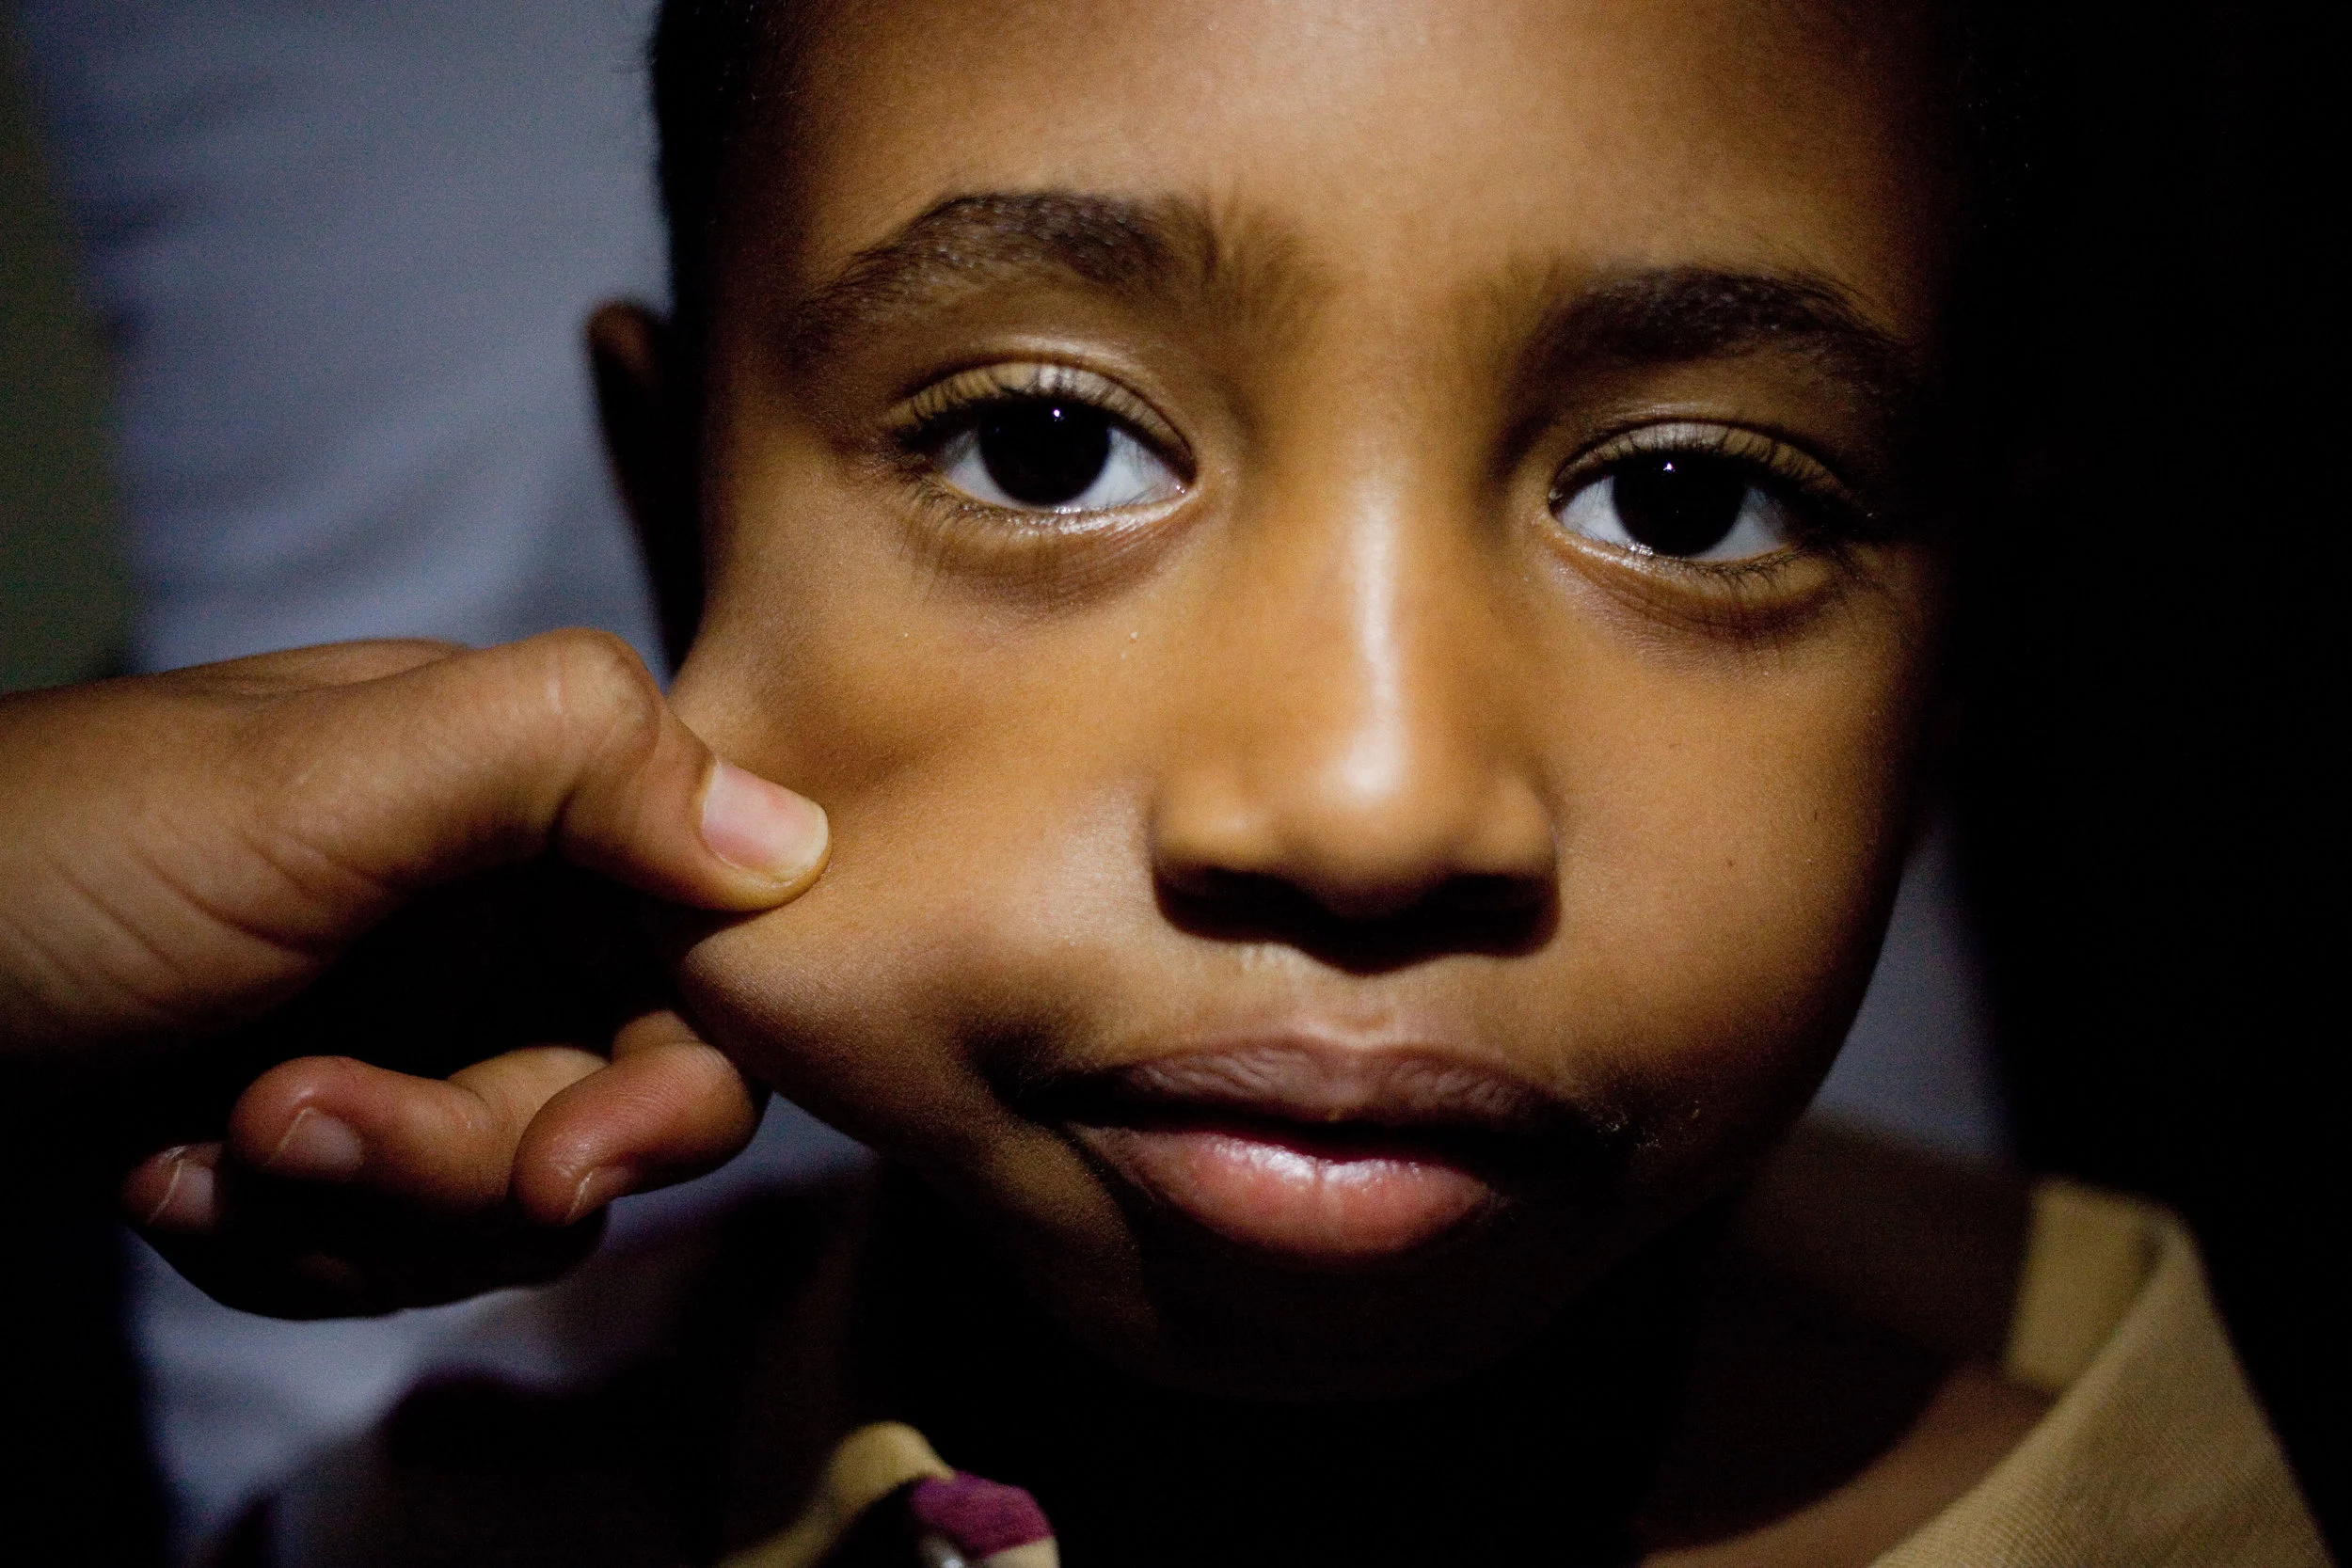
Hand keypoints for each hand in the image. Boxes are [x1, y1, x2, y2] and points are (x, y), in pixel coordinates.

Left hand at [0, 631, 826, 1314]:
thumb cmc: (45, 855)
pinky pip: (384, 1245)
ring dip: (354, 1205)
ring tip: (198, 1152)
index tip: (570, 1169)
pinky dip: (277, 1241)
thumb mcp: (309, 787)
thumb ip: (563, 762)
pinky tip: (160, 1180)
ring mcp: (402, 1028)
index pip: (705, 952)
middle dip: (464, 1155)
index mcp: (516, 798)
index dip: (672, 1079)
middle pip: (610, 1101)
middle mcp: (483, 912)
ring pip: (499, 1197)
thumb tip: (798, 837)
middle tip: (301, 1137)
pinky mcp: (318, 1129)